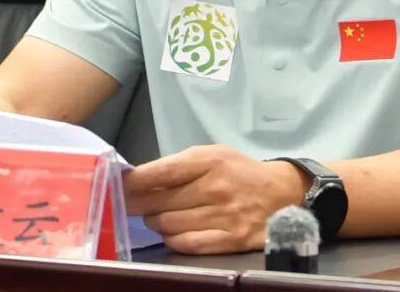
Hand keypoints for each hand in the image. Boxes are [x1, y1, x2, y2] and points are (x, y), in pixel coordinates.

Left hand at [122, 145, 307, 253]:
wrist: (282, 192)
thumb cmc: (239, 171)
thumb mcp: (212, 156)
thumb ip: (178, 166)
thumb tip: (137, 180)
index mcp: (209, 161)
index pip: (160, 172)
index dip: (133, 181)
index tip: (117, 184)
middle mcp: (216, 187)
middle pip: (158, 202)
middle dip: (137, 204)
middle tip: (128, 204)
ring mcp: (223, 216)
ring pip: (167, 225)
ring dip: (157, 222)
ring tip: (160, 215)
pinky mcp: (230, 240)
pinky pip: (185, 244)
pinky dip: (173, 239)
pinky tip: (174, 232)